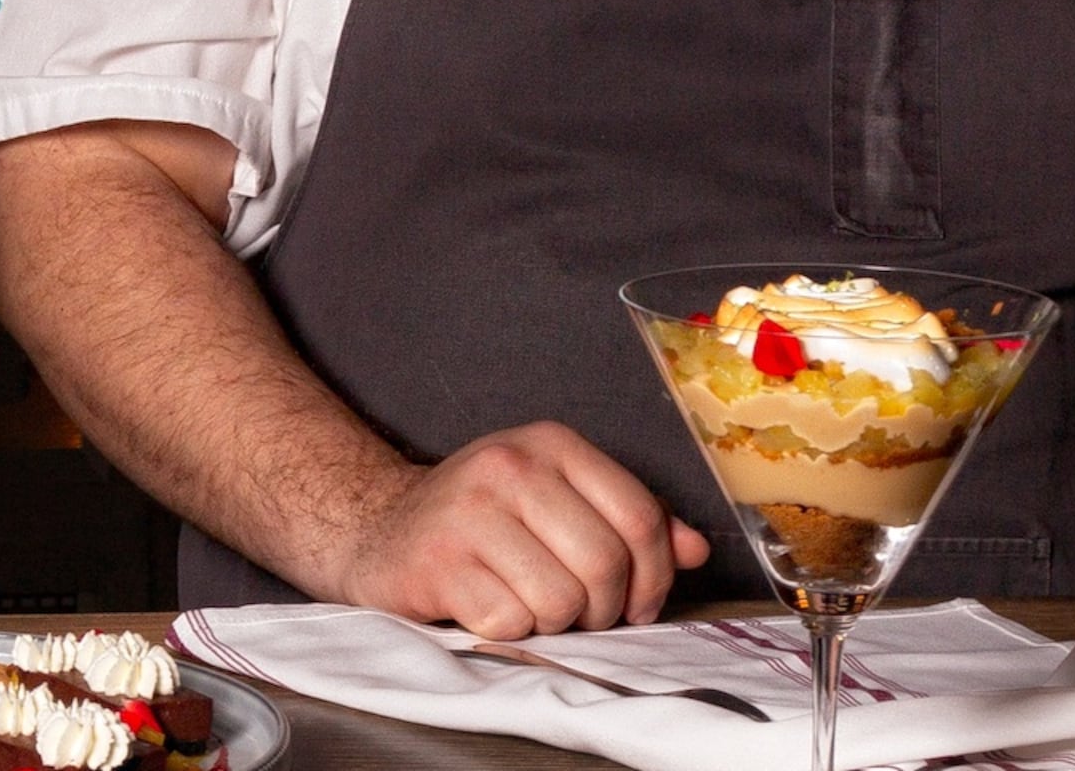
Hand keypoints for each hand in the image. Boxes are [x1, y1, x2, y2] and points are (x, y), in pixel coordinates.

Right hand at [324, 422, 710, 638]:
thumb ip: (629, 520)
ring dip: (554, 622)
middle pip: (605, 563)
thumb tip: (695, 548)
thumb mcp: (558, 499)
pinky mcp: (438, 559)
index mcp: (552, 444)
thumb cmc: (482, 519)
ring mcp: (470, 511)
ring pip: (561, 599)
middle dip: (603, 607)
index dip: (653, 575)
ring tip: (531, 605)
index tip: (638, 601)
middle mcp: (511, 466)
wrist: (378, 526)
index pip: (641, 517)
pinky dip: (508, 630)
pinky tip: (489, 605)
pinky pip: (510, 620)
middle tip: (581, 611)